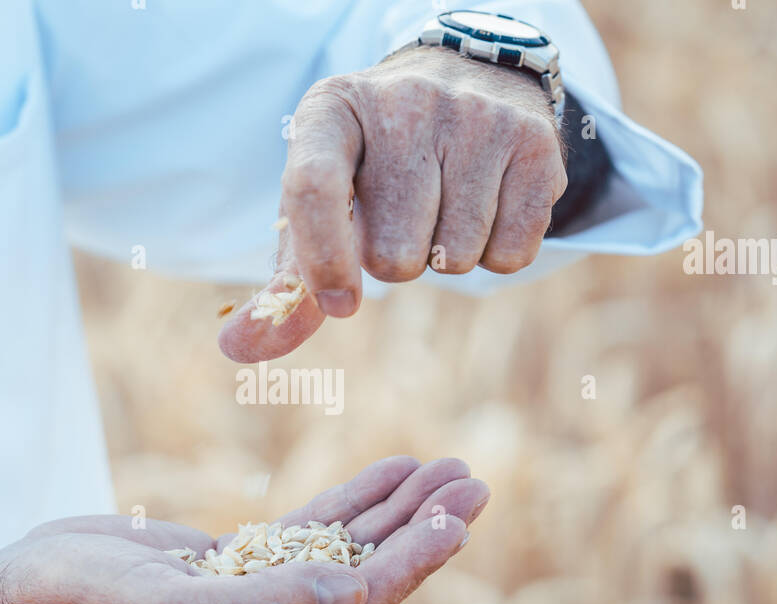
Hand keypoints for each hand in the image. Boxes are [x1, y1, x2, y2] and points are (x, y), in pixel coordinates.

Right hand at [0, 456, 488, 603]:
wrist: (20, 594)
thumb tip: (354, 591)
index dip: (411, 563)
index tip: (457, 519)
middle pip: (365, 581)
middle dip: (419, 531)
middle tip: (472, 482)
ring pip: (344, 554)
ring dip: (394, 513)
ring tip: (447, 471)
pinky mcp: (237, 570)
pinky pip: (308, 534)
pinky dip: (349, 505)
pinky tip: (388, 475)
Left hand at [220, 44, 566, 362]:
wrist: (466, 82)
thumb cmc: (374, 163)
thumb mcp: (322, 203)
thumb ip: (285, 284)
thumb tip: (239, 348)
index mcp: (331, 112)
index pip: (314, 188)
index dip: (323, 260)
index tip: (339, 304)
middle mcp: (405, 104)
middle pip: (395, 251)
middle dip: (396, 258)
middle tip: (403, 214)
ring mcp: (477, 118)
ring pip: (455, 257)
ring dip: (446, 256)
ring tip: (444, 203)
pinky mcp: (536, 144)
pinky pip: (510, 255)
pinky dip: (495, 253)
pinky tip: (485, 205)